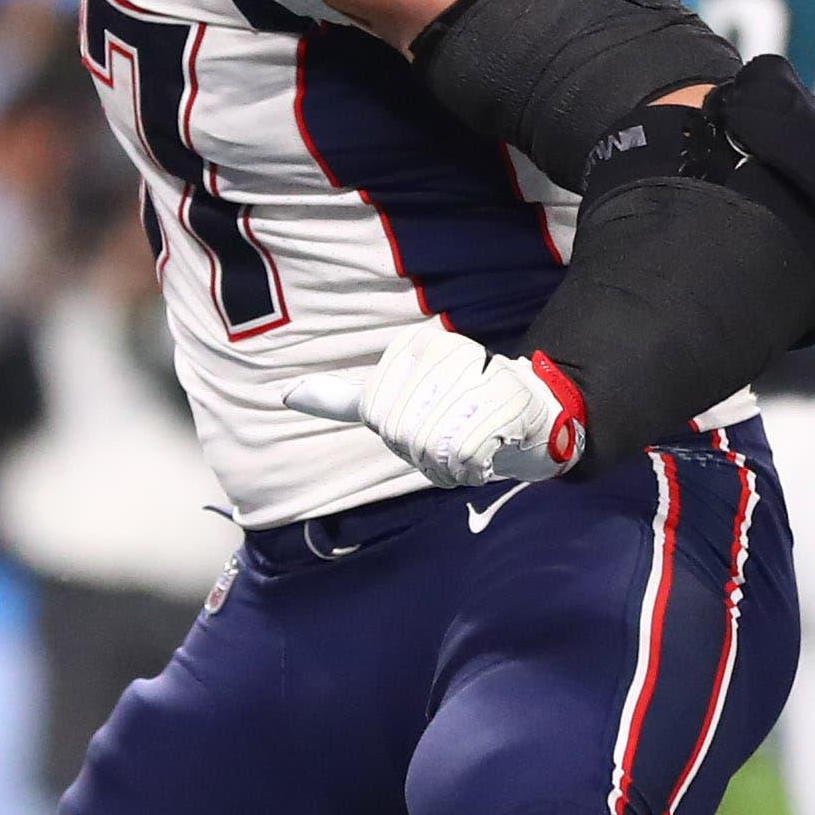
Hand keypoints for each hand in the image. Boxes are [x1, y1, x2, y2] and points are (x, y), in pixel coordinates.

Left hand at [286, 321, 584, 488]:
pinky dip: (469, 470)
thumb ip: (343, 397)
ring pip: (430, 445)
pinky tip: (482, 458)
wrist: (530, 412)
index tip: (423, 420)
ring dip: (445, 466)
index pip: (376, 412)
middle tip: (446, 444)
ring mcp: (478, 373)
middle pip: (400, 431)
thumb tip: (284, 394)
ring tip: (464, 452)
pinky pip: (465, 455)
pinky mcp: (506, 402)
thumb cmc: (454, 407)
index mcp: (415, 345)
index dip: (396, 432)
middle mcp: (445, 350)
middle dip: (419, 453)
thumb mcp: (394, 396)